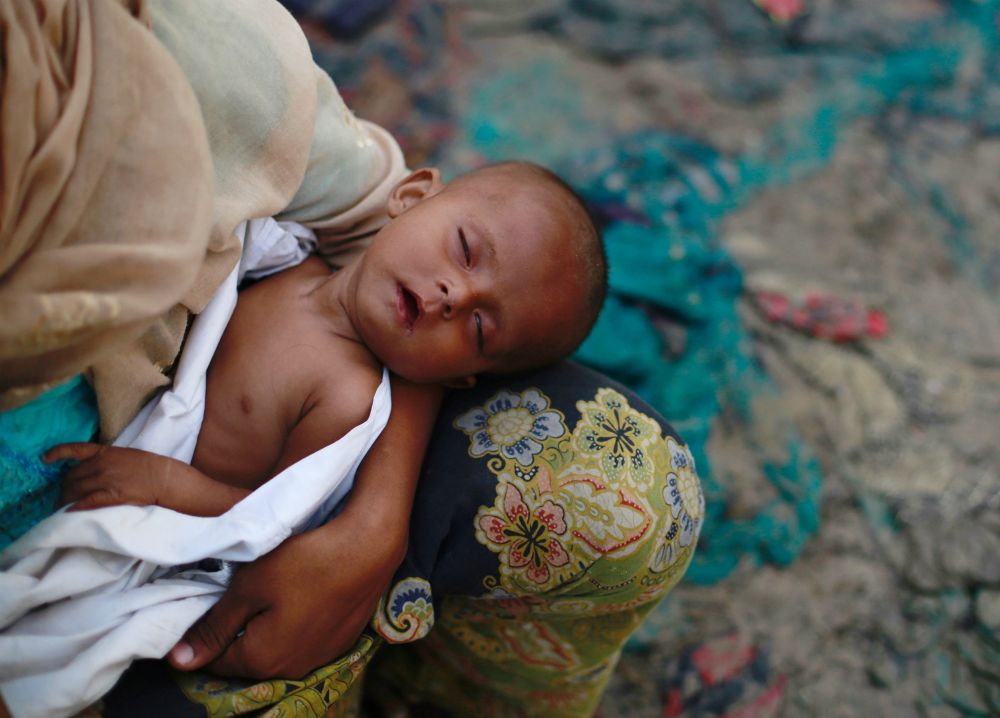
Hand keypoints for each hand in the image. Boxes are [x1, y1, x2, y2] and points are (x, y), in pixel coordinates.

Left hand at [44, 443, 177, 510]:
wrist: (165, 478)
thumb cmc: (148, 466)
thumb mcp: (125, 455)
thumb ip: (106, 459)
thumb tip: (90, 468)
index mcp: (105, 452)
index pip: (75, 449)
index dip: (57, 453)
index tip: (44, 459)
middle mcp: (101, 465)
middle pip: (71, 476)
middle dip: (63, 488)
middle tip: (61, 497)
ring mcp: (106, 480)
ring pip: (75, 490)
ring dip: (65, 500)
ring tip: (62, 508)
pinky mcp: (111, 495)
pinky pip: (87, 501)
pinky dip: (75, 507)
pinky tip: (69, 512)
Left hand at [168, 509, 404, 678]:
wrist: (369, 545)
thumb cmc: (304, 561)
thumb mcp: (249, 587)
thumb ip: (214, 627)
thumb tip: (179, 661)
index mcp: (263, 661)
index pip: (215, 663)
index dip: (203, 636)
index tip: (201, 608)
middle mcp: (293, 670)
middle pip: (249, 658)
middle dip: (236, 633)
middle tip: (235, 594)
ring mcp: (322, 657)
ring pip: (279, 649)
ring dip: (267, 629)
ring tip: (269, 592)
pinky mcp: (343, 640)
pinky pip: (305, 640)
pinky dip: (296, 624)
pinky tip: (300, 595)